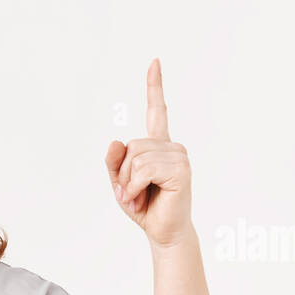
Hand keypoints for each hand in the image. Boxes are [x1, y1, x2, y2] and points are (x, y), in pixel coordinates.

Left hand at [105, 58, 191, 248]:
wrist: (163, 232)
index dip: (155, 87)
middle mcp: (171, 146)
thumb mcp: (120, 183)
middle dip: (123, 174)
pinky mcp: (181, 170)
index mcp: (158, 146)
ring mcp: (178, 156)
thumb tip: (115, 140)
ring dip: (129, 183)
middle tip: (131, 194)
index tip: (154, 62)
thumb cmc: (144, 207)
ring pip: (136, 158)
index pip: (157, 111)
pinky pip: (144, 170)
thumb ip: (113, 162)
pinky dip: (135, 187)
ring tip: (138, 198)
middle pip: (132, 146)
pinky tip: (143, 198)